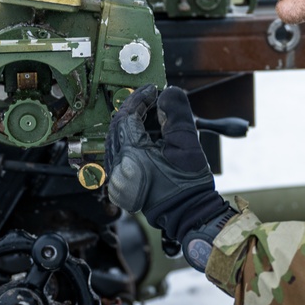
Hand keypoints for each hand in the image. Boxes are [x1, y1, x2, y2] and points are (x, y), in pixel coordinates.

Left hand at [104, 85, 232, 245]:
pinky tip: (144, 134)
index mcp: (132, 157)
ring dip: (130, 124)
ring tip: (149, 115)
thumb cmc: (189, 183)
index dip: (139, 99)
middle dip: (133, 110)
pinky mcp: (120, 185)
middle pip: (117, 127)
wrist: (188, 213)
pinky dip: (129, 140)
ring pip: (116, 140)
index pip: (127, 117)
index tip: (152, 90)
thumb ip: (176, 113)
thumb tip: (167, 94)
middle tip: (150, 99)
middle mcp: (118, 169)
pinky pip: (118, 154)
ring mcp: (116, 179)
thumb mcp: (187, 143)